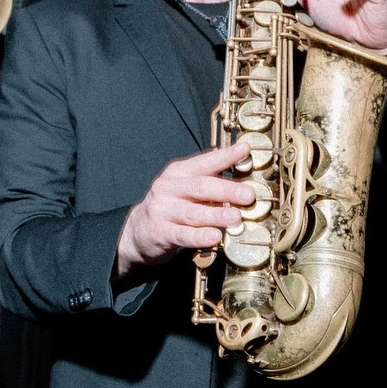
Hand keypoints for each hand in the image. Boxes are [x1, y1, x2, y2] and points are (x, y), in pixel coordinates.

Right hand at [116, 142, 254, 276]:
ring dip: (216, 215)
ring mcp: (162, 209)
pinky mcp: (159, 232)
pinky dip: (200, 236)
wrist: (138, 230)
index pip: (204, 162)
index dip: (226, 156)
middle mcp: (168, 187)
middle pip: (201, 186)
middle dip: (227, 190)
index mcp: (178, 173)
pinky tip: (215, 237)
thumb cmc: (171, 208)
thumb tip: (242, 191)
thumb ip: (211, 189)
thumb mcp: (187, 190)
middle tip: (248, 195)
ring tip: (236, 218)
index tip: (245, 150)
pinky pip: (183, 235)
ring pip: (193, 212)